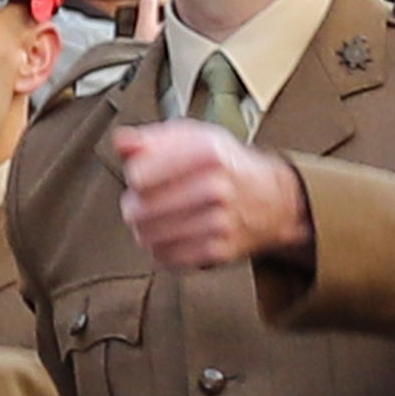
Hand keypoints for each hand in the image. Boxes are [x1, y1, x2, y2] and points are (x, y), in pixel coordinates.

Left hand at [115, 120, 312, 273]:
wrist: (273, 199)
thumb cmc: (226, 164)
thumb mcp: (194, 137)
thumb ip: (153, 138)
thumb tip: (121, 142)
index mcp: (207, 153)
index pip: (139, 175)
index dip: (133, 177)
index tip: (140, 176)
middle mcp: (216, 187)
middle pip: (139, 209)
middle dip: (134, 206)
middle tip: (142, 201)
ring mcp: (219, 222)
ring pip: (149, 236)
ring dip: (144, 229)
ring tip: (156, 219)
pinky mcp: (219, 251)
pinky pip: (167, 258)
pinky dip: (161, 249)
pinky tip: (171, 235)